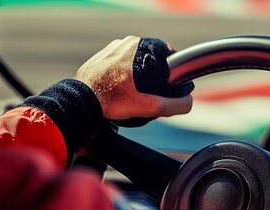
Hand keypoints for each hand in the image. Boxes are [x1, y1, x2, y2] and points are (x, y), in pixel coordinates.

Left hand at [75, 36, 192, 119]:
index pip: (167, 56)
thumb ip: (174, 104)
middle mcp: (125, 43)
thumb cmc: (111, 101)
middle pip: (152, 61)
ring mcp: (111, 49)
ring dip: (139, 78)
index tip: (168, 87)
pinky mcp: (101, 57)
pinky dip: (124, 77)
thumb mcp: (149, 106)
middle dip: (154, 77)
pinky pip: (120, 65)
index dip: (172, 74)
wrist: (81, 103)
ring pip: (136, 63)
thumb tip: (189, 102)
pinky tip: (121, 91)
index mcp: (139, 47)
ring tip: (133, 94)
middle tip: (149, 95)